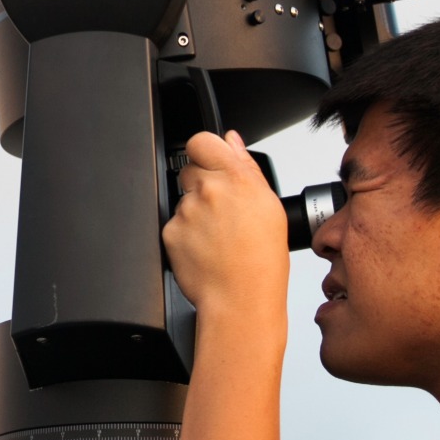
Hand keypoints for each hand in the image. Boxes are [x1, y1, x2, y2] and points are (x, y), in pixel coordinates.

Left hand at [162, 130, 289, 318]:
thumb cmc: (261, 259)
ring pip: (183, 198)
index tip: (211, 162)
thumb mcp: (268, 206)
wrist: (241, 298)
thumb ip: (245, 166)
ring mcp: (186, 210)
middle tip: (221, 210)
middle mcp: (207, 190)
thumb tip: (231, 142)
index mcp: (235, 178)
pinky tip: (204, 248)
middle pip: (190, 169)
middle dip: (202, 183)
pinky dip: (185, 233)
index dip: (205, 150)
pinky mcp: (170, 231)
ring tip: (217, 236)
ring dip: (195, 210)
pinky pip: (174, 222)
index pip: (201, 140)